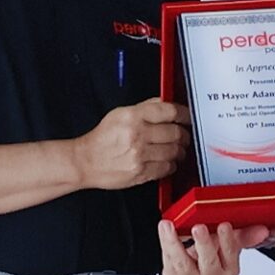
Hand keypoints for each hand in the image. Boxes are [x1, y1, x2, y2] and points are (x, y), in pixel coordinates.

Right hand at [72, 101, 188, 189]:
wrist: (85, 161)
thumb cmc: (102, 139)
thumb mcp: (119, 114)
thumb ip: (144, 107)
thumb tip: (165, 102)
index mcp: (133, 116)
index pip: (169, 111)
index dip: (184, 113)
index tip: (188, 117)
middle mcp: (137, 135)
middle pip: (175, 132)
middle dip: (184, 134)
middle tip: (184, 135)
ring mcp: (140, 155)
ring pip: (174, 151)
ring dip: (179, 151)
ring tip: (177, 149)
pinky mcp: (141, 173)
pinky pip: (167, 168)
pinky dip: (171, 165)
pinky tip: (167, 161)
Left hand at [159, 219, 269, 274]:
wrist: (189, 272)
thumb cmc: (211, 257)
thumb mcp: (228, 246)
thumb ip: (244, 236)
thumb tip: (264, 230)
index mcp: (229, 271)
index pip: (230, 255)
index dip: (227, 241)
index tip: (223, 225)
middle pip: (208, 263)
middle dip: (204, 244)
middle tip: (199, 228)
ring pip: (183, 264)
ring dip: (175, 243)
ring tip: (169, 226)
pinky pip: (168, 261)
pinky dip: (165, 243)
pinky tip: (165, 229)